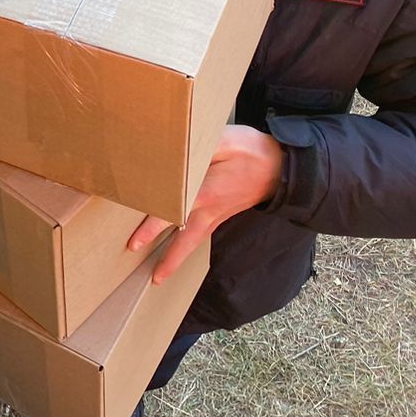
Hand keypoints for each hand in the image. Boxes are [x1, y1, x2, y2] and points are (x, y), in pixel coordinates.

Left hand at [126, 124, 283, 283]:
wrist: (281, 168)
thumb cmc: (251, 152)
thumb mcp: (225, 140)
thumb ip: (198, 147)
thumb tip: (174, 150)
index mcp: (206, 193)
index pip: (174, 213)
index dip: (152, 227)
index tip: (135, 242)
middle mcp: (210, 211)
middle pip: (185, 240)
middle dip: (167, 258)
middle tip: (151, 276)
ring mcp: (216, 215)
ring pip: (193, 242)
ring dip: (176, 258)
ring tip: (160, 276)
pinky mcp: (220, 214)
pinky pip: (200, 234)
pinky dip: (187, 246)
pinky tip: (177, 249)